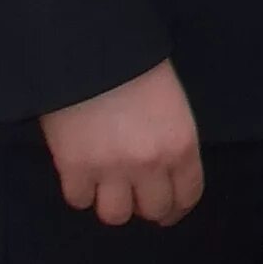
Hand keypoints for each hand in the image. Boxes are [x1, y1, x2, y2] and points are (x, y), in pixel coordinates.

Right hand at [41, 59, 201, 226]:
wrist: (92, 47)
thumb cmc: (138, 64)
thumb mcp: (172, 102)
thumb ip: (172, 139)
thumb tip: (163, 167)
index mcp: (182, 144)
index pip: (188, 195)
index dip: (179, 206)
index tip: (171, 208)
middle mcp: (151, 164)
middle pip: (154, 211)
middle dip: (148, 206)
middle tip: (138, 197)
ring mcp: (111, 170)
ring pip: (116, 215)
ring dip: (114, 203)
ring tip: (109, 187)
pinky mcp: (74, 168)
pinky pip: (79, 200)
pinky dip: (81, 191)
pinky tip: (83, 175)